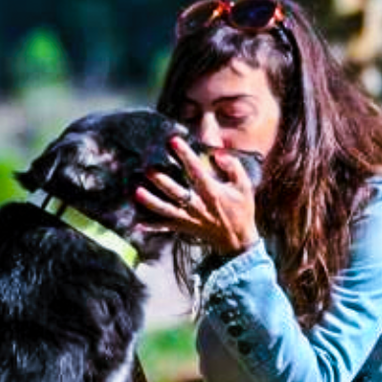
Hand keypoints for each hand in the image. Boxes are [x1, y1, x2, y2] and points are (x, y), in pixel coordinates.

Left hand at [135, 136, 259, 256]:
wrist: (237, 240)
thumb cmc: (241, 210)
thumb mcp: (244, 186)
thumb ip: (233, 167)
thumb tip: (218, 154)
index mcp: (212, 192)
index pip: (196, 170)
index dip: (185, 155)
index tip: (173, 141)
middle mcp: (198, 205)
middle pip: (176, 192)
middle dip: (161, 180)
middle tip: (148, 168)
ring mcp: (189, 218)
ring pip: (166, 210)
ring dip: (151, 202)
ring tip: (136, 192)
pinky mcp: (184, 227)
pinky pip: (166, 227)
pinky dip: (152, 227)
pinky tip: (137, 223)